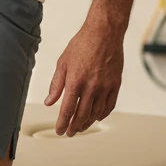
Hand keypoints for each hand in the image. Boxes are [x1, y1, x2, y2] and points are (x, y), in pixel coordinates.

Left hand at [44, 19, 124, 135]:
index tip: (60, 130)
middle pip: (82, 115)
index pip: (67, 110)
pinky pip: (109, 105)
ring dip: (88, 123)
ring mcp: (105, 87)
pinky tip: (96, 117)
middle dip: (74, 127)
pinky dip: (102, 114)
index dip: (63, 123)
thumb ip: (56, 84)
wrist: (104, 33)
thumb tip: (49, 101)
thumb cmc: (82, 44)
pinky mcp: (116, 85)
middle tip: (69, 132)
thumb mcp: (62, 62)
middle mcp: (91, 87)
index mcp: (75, 81)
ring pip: (96, 113)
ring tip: (81, 127)